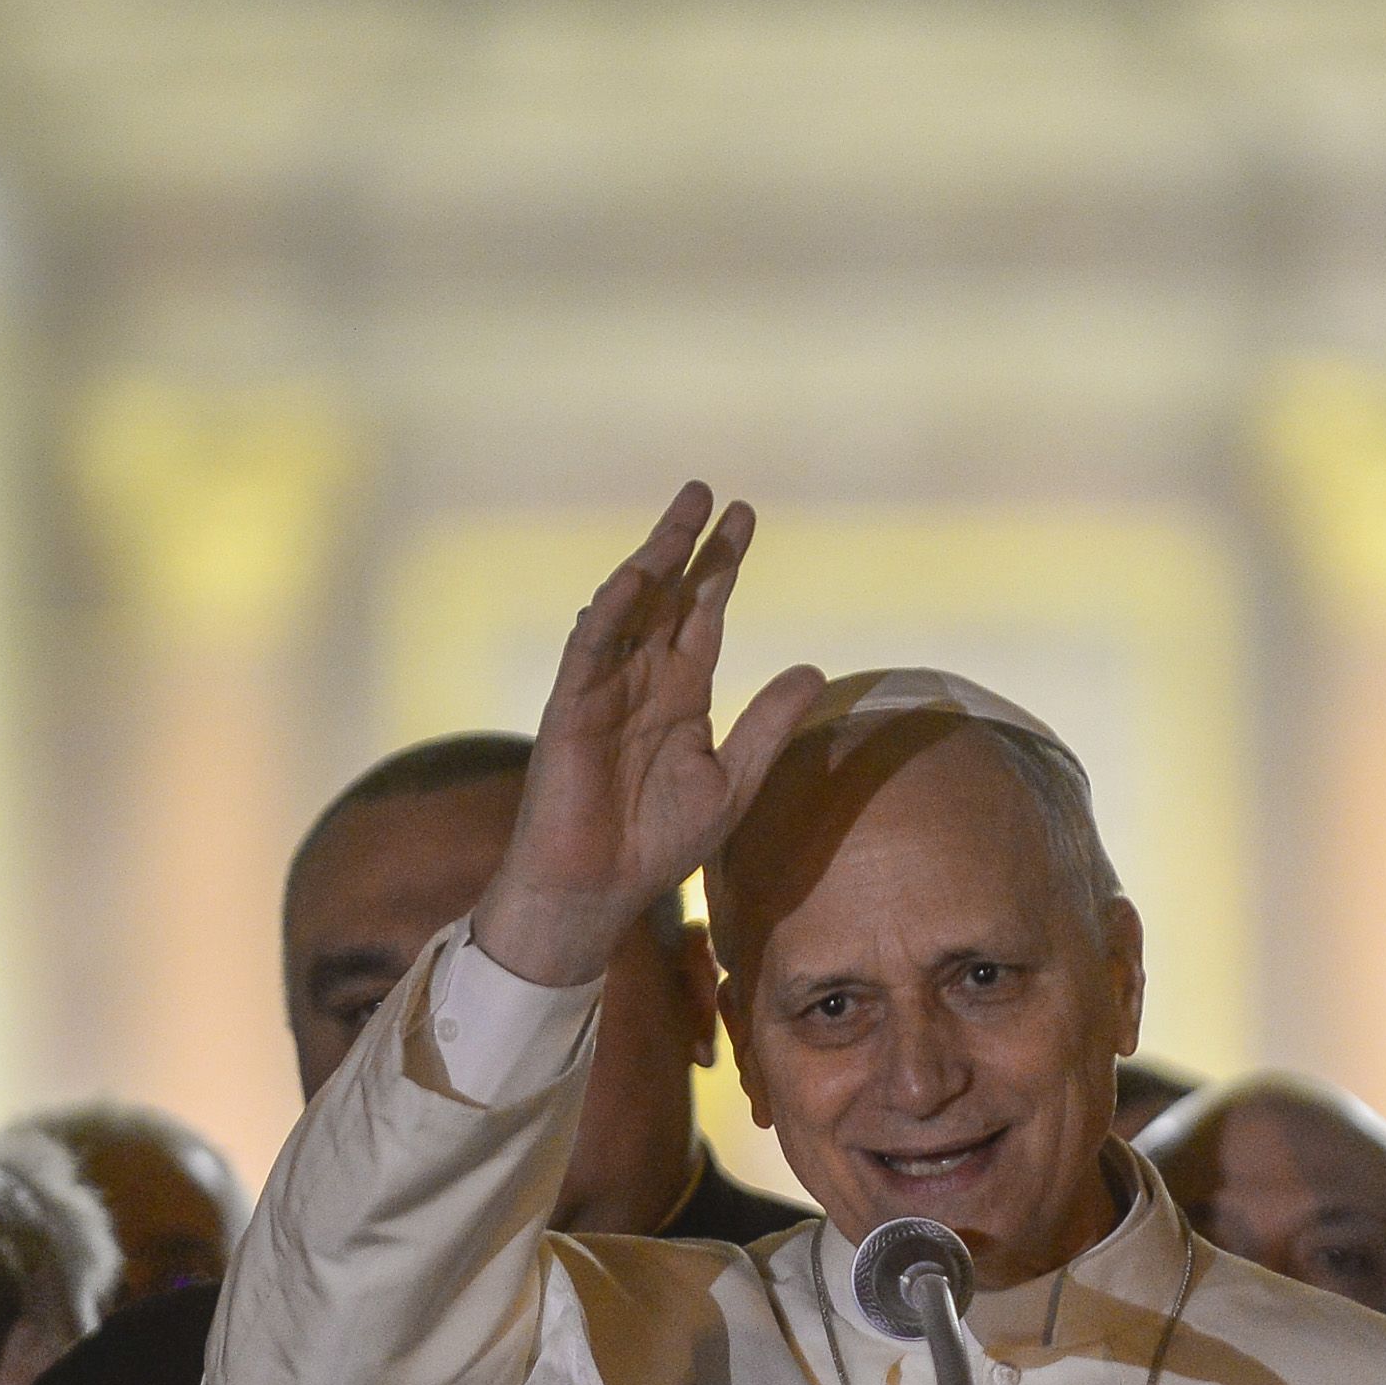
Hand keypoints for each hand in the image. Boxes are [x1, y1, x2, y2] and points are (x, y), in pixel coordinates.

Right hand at [468, 483, 819, 990]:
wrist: (599, 891)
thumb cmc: (658, 845)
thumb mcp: (732, 781)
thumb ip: (768, 725)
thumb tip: (814, 670)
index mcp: (681, 694)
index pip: (703, 614)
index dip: (721, 566)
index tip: (743, 517)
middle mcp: (642, 679)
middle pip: (668, 595)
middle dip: (688, 545)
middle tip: (709, 493)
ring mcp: (603, 688)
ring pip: (628, 608)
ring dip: (652, 560)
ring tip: (681, 517)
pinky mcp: (571, 708)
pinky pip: (590, 648)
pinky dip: (611, 612)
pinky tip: (637, 577)